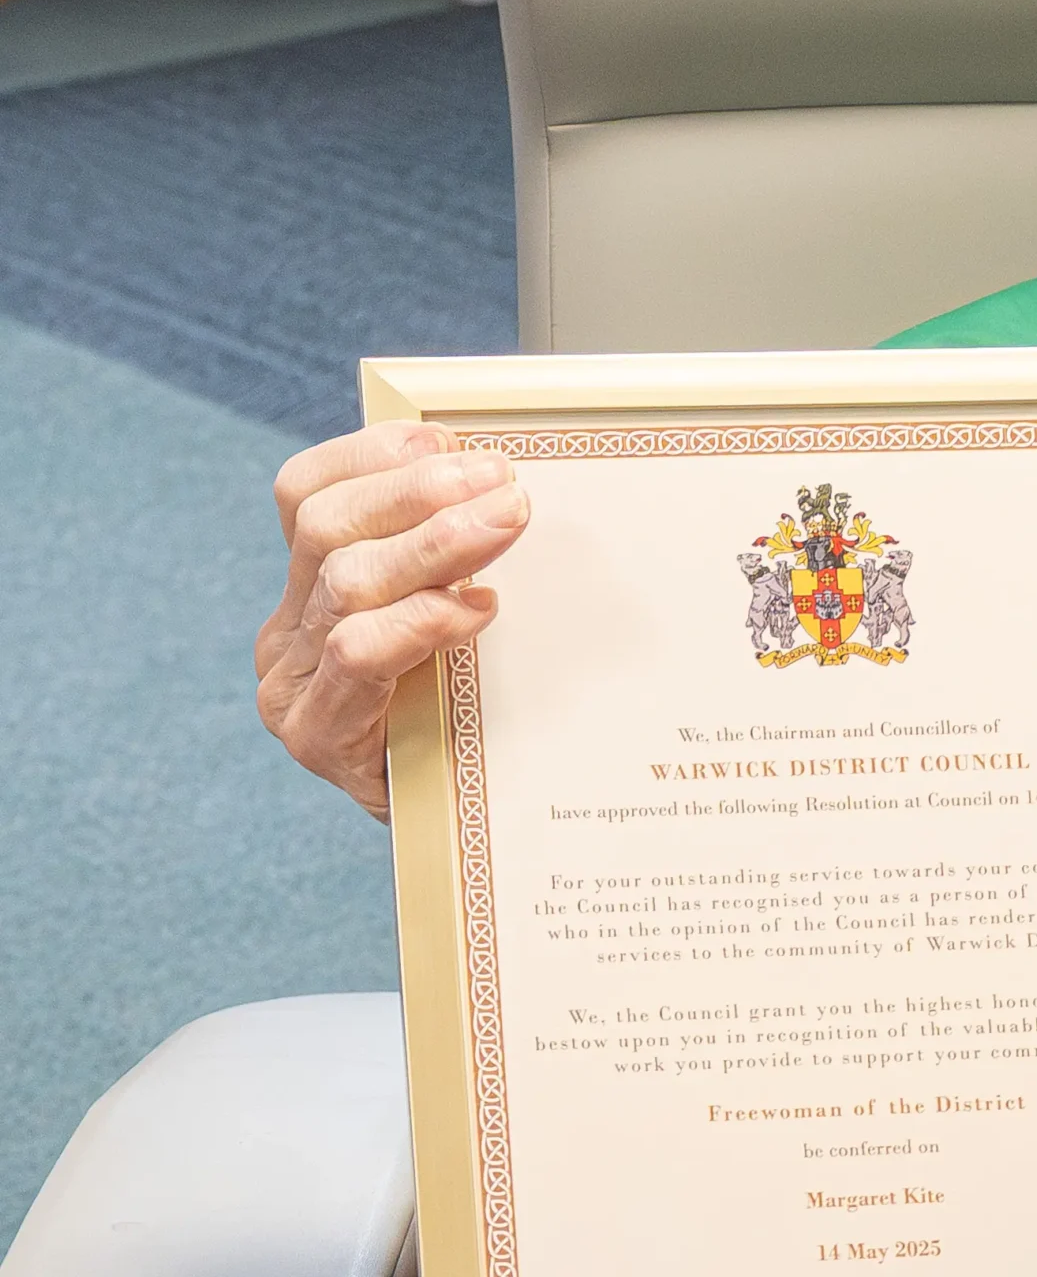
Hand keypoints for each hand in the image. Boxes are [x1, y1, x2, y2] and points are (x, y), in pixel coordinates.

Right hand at [255, 422, 530, 819]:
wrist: (455, 839)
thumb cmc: (467, 722)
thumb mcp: (458, 629)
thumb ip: (456, 566)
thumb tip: (509, 483)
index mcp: (307, 589)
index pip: (308, 493)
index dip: (375, 456)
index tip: (451, 437)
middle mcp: (287, 635)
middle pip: (326, 527)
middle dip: (419, 492)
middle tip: (502, 482)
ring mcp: (294, 688)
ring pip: (346, 583)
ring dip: (435, 543)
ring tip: (507, 522)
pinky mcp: (319, 738)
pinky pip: (359, 657)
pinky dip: (422, 621)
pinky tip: (477, 610)